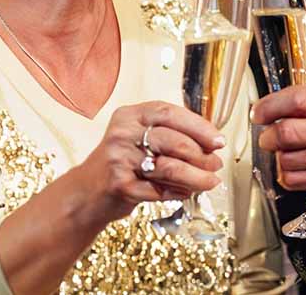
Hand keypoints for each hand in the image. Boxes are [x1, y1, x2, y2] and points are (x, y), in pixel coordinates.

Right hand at [75, 101, 225, 221]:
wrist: (87, 192)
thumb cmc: (121, 163)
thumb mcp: (138, 138)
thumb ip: (168, 134)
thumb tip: (210, 143)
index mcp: (129, 115)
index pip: (169, 113)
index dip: (198, 126)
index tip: (218, 140)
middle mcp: (122, 133)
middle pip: (174, 141)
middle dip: (202, 156)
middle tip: (216, 165)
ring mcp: (119, 159)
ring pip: (171, 167)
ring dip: (197, 177)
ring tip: (209, 182)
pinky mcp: (120, 184)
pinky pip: (160, 190)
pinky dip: (178, 192)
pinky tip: (185, 192)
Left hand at [251, 84, 305, 203]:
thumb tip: (281, 105)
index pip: (297, 100)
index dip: (270, 105)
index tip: (259, 111)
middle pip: (287, 133)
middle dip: (268, 136)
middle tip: (267, 136)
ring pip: (288, 160)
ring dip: (278, 156)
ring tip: (283, 152)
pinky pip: (297, 181)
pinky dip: (287, 175)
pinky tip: (292, 168)